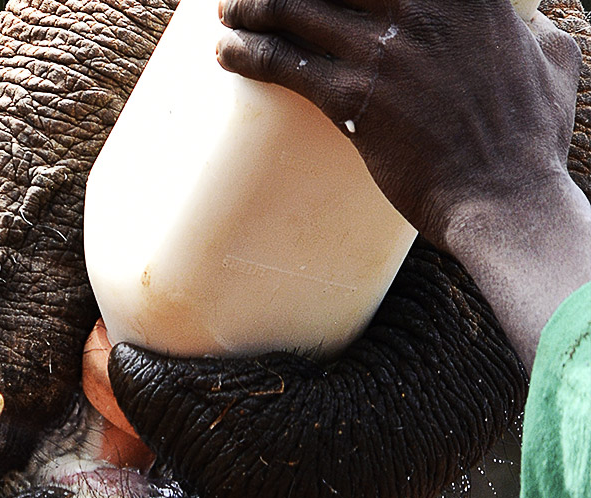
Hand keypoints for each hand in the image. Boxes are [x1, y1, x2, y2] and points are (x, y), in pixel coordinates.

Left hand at [215, 0, 590, 364]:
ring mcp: (385, 53)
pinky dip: (248, 54)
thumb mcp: (551, 58)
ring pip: (295, 9)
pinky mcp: (354, 100)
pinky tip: (228, 55)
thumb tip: (528, 24)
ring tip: (229, 13)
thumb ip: (530, 30)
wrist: (505, 197)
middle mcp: (421, 9)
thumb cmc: (529, 135)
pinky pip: (284, 64)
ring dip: (251, 8)